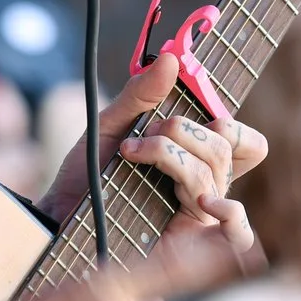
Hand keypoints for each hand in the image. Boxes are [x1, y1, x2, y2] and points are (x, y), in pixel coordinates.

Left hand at [40, 53, 267, 250]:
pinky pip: (237, 232)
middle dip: (183, 129)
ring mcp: (198, 213)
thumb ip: (141, 95)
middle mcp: (202, 183)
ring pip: (214, 173)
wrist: (58, 217)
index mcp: (192, 155)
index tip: (195, 103)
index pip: (241, 140)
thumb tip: (173, 60)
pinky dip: (230, 214)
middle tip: (146, 132)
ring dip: (171, 154)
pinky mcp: (192, 241)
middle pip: (224, 147)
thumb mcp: (110, 126)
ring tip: (133, 154)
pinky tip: (201, 202)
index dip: (229, 122)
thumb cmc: (86, 175)